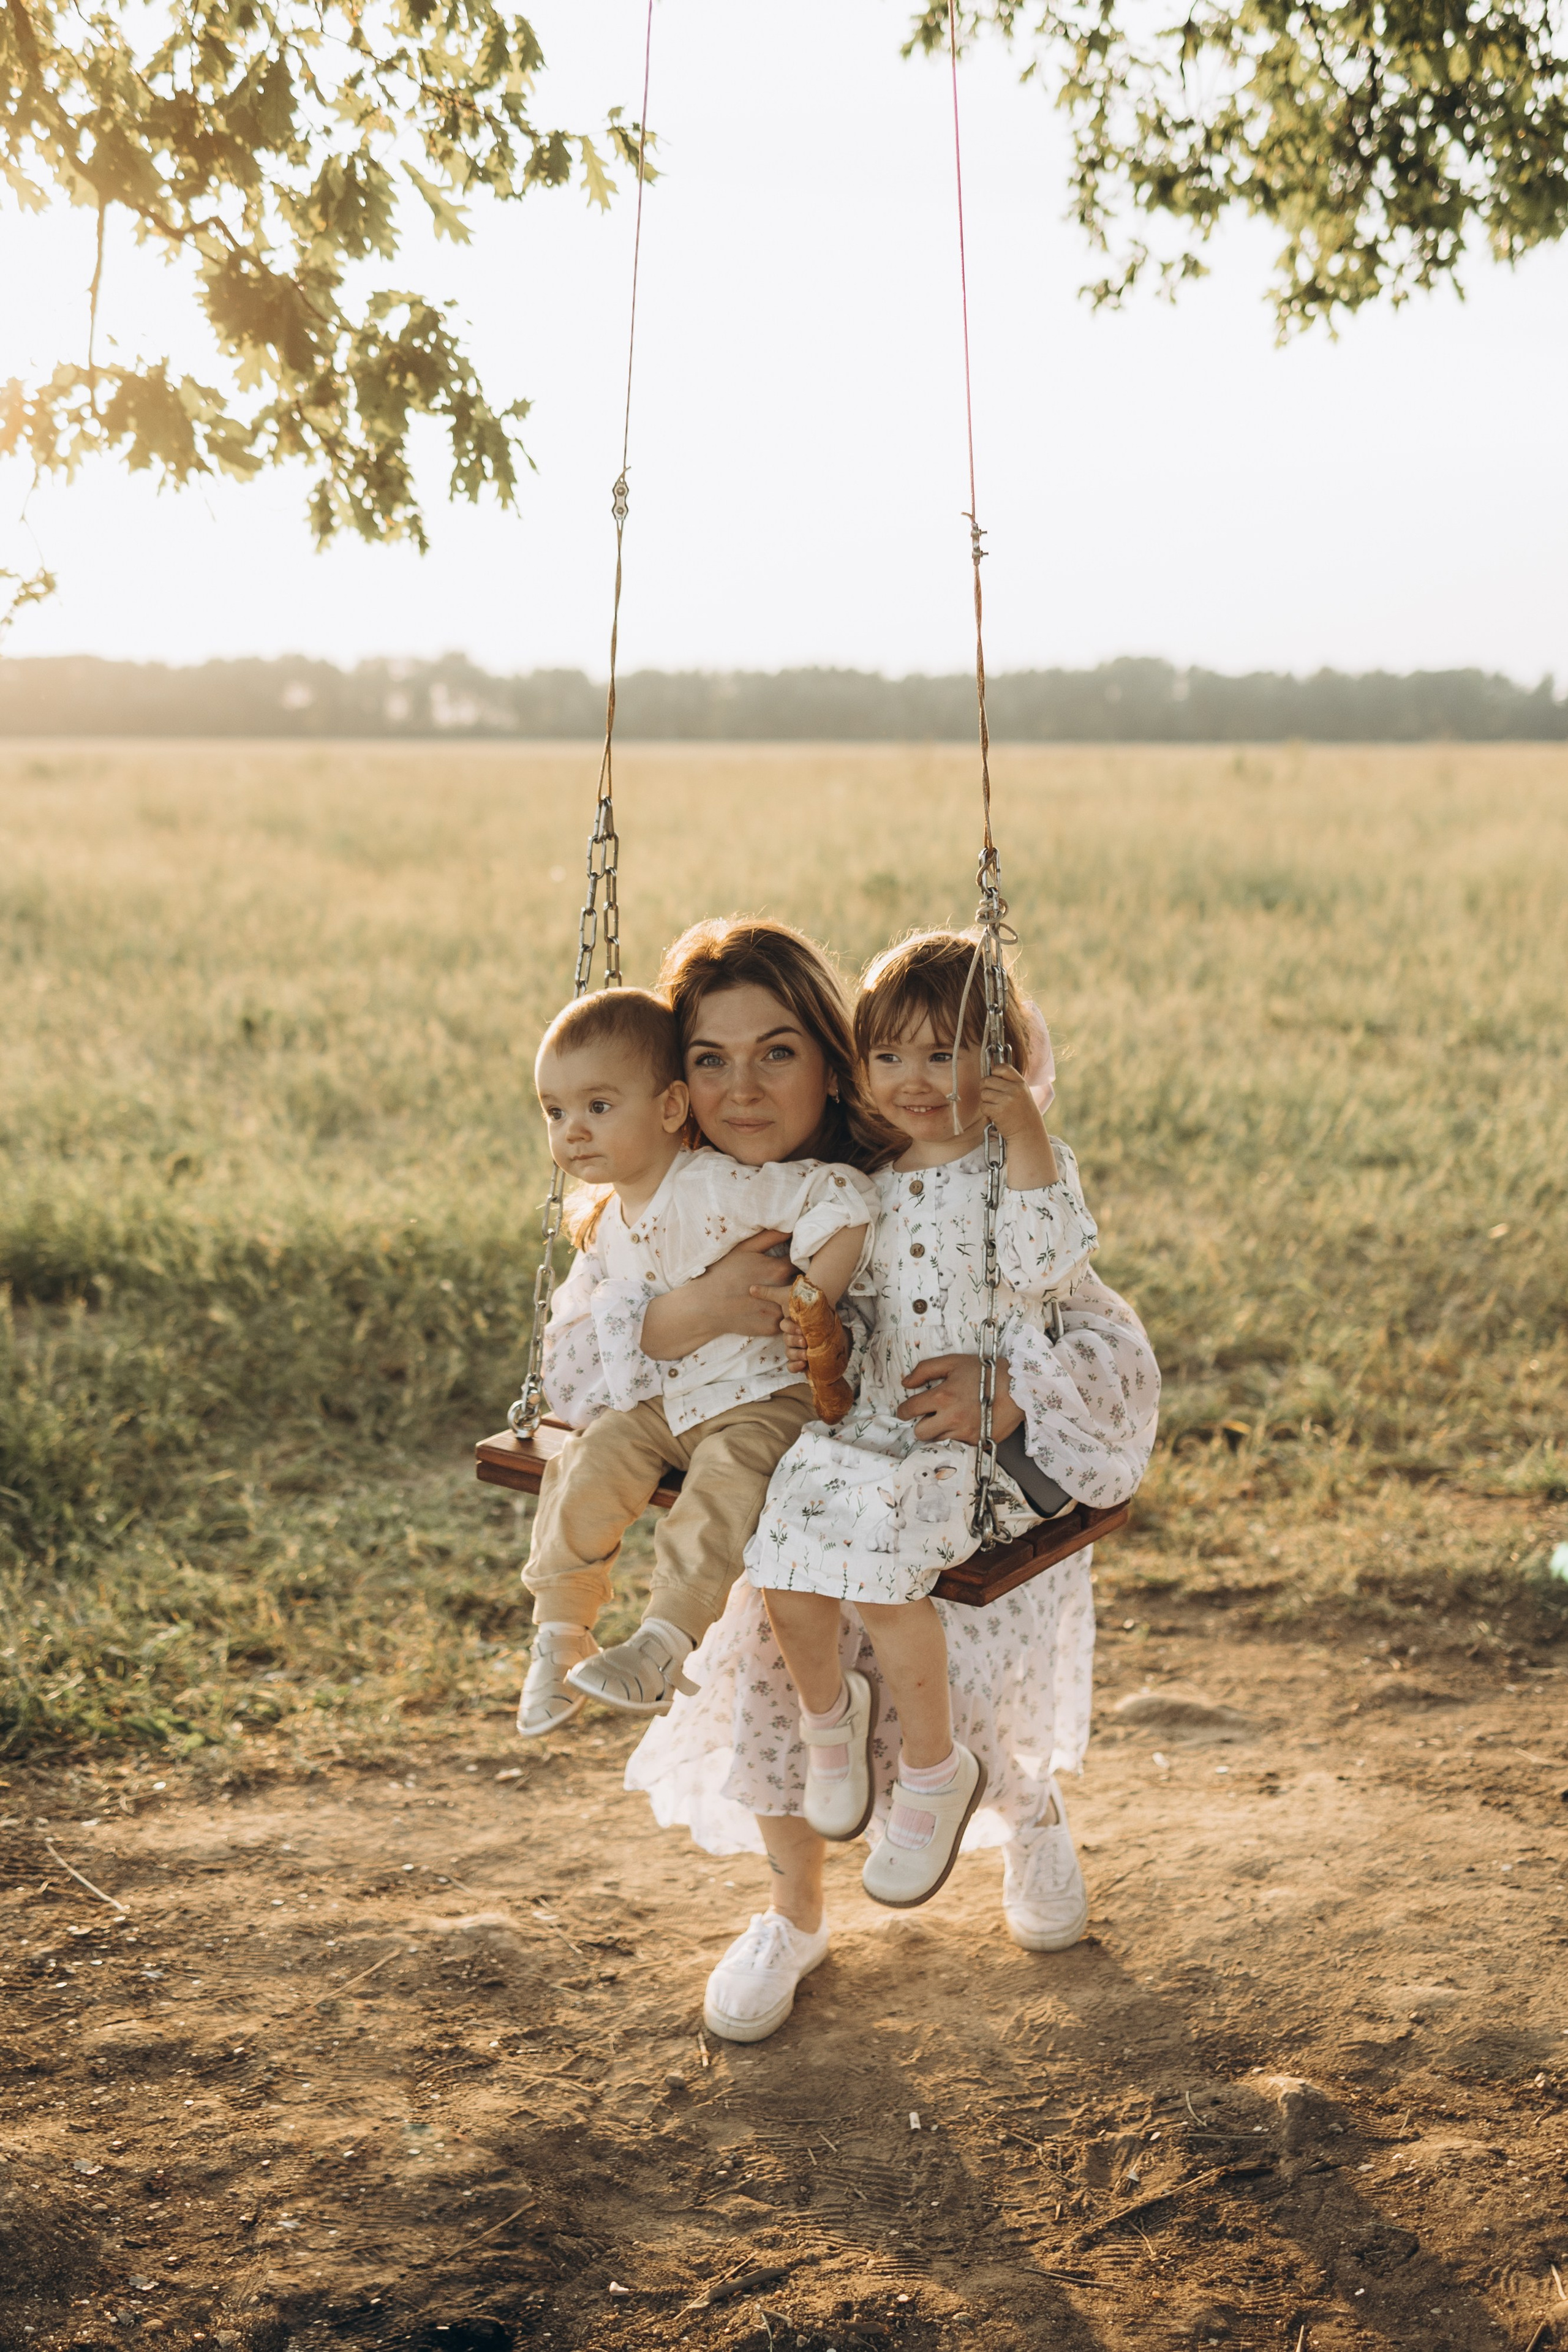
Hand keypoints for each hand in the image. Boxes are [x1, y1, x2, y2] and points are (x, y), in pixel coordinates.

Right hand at [639, 1230, 792, 1358]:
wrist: (705, 1306)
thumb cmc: (723, 1273)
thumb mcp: (744, 1249)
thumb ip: (770, 1237)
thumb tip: (791, 1226)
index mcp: (778, 1270)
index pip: (803, 1263)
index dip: (801, 1261)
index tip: (794, 1262)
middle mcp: (782, 1292)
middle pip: (802, 1285)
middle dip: (798, 1281)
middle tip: (787, 1279)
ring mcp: (778, 1313)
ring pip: (796, 1305)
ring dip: (792, 1300)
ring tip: (782, 1295)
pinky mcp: (772, 1328)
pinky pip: (786, 1321)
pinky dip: (782, 1316)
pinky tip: (768, 1309)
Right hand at [750, 1282, 810, 1373]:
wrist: (825, 1300)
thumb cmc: (805, 1297)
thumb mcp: (785, 1294)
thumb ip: (767, 1292)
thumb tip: (751, 1288)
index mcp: (789, 1323)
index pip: (785, 1328)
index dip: (790, 1330)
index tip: (800, 1328)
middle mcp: (794, 1334)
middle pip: (788, 1343)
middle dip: (795, 1343)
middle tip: (805, 1340)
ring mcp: (802, 1343)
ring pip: (791, 1354)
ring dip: (797, 1355)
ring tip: (807, 1353)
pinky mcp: (810, 1352)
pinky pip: (798, 1365)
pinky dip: (797, 1366)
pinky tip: (804, 1364)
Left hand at [896, 1352, 1023, 1445]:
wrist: (1019, 1388)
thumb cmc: (986, 1372)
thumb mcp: (954, 1362)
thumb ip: (926, 1369)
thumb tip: (905, 1382)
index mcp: (942, 1397)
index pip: (909, 1410)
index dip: (904, 1410)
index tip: (906, 1410)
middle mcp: (950, 1418)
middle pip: (920, 1432)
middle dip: (921, 1424)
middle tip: (929, 1416)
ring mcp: (964, 1433)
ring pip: (937, 1441)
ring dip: (937, 1432)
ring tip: (948, 1420)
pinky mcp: (976, 1442)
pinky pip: (956, 1445)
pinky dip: (955, 1437)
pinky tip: (962, 1427)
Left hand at [979, 1062, 1057, 1187]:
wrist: (1028, 1134)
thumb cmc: (1023, 1114)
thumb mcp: (1022, 1094)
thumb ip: (1010, 1083)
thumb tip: (990, 1073)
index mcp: (1020, 1083)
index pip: (1002, 1067)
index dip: (994, 1072)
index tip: (994, 1079)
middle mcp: (1014, 1089)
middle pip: (988, 1080)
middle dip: (985, 1088)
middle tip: (992, 1097)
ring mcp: (1007, 1100)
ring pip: (983, 1093)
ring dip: (986, 1101)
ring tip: (996, 1108)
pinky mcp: (999, 1111)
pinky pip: (983, 1106)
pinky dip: (986, 1111)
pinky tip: (995, 1115)